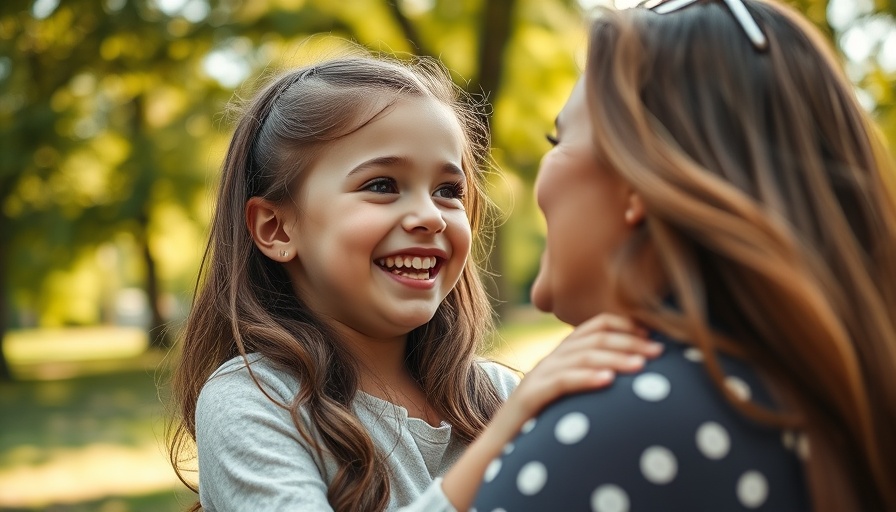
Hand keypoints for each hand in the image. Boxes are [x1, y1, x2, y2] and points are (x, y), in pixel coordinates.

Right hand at [500, 313, 660, 431]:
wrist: (501, 444)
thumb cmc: (543, 423)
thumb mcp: (571, 397)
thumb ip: (593, 380)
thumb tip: (638, 376)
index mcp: (562, 355)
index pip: (595, 326)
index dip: (625, 326)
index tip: (653, 336)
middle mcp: (551, 359)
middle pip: (593, 339)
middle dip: (629, 342)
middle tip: (659, 352)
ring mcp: (539, 376)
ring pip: (581, 357)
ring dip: (614, 359)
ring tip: (641, 366)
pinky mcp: (530, 396)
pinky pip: (561, 382)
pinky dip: (586, 378)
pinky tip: (608, 382)